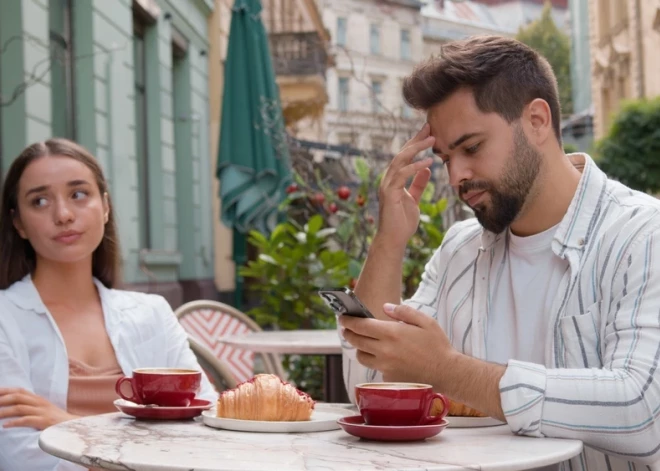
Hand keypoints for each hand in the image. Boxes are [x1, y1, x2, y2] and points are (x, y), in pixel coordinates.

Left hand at [0, 388, 77, 429]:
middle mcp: (40, 403)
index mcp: (39, 399)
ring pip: (19, 408)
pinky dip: (14, 423)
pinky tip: (5, 426)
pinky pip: (26, 420)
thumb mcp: (45, 409)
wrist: (72, 426)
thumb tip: (16, 405)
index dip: (6, 390)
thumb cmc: (56, 420)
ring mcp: (42, 412)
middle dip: (2, 399)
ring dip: (4, 411)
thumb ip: (32, 405)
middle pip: (18, 397)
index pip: (20, 391)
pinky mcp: (44, 421)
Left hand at [339, 303, 454, 386]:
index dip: (348, 321)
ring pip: (362, 356)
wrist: (447, 372)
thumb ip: (403, 312)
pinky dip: (375, 361)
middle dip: (348, 332)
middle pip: (356, 341)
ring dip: (359, 348)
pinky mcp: (389, 378)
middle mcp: (384, 350)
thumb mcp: (425, 321)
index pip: (360, 326)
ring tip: (363, 342)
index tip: (342, 317)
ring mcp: (385, 366)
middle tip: (347, 328)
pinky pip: (375, 368)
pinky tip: (382, 356)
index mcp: (392, 333)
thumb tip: (385, 308)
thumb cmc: (437, 345)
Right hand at [377, 123, 434, 248]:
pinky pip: (402, 175)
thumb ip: (418, 184)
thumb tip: (426, 169)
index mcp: (394, 179)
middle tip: (430, 128)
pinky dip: (415, 167)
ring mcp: (387, 185)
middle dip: (416, 140)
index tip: (429, 132)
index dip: (416, 143)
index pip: (405, 157)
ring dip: (416, 149)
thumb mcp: (414, 199)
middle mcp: (388, 179)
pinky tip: (428, 162)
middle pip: (402, 153)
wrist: (393, 239)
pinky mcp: (389, 192)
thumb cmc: (402, 222)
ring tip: (432, 140)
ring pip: (400, 160)